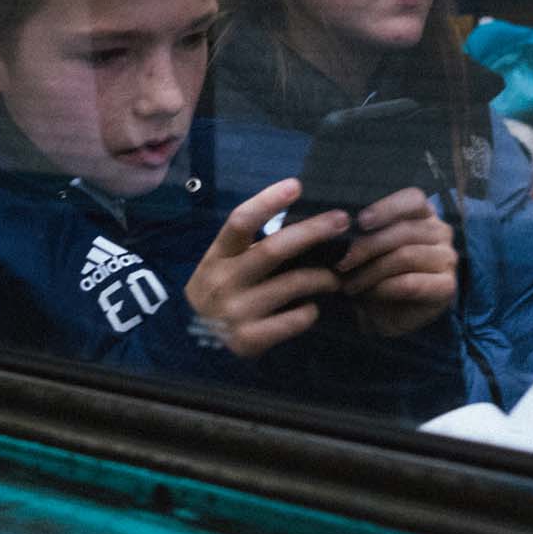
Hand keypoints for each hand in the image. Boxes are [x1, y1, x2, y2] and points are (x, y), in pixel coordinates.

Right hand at [185, 179, 345, 358]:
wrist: (190, 348)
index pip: (240, 221)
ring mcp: (236, 311)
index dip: (267, 201)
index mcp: (217, 256)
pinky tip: (311, 308)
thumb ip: (251, 247)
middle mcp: (224, 280)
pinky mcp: (248, 340)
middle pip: (273, 248)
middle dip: (313, 231)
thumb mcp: (223, 266)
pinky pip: (293, 321)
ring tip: (335, 277)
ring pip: (292, 284)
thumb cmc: (219, 294)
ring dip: (322, 277)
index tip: (296, 185)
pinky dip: (309, 312)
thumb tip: (301, 221)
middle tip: (342, 220)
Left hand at [337, 187, 457, 337]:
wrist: (386, 314)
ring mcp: (447, 258)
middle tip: (343, 263)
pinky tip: (370, 293)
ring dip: (371, 271)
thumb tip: (342, 221)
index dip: (387, 208)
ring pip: (405, 256)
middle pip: (405, 230)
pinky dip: (384, 288)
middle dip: (368, 246)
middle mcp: (440, 231)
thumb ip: (364, 231)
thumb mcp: (368, 247)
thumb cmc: (375, 272)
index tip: (360, 222)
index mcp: (424, 214)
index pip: (414, 199)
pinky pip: (411, 283)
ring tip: (350, 283)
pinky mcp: (447, 286)